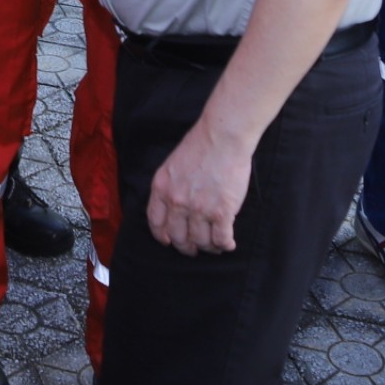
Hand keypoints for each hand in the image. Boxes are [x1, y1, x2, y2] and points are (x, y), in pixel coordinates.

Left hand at [146, 120, 252, 254]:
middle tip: (195, 247)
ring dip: (208, 247)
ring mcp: (199, 209)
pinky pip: (220, 239)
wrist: (223, 136)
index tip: (169, 240)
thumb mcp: (172, 165)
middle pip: (178, 238)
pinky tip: (228, 243)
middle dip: (187, 247)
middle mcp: (177, 202)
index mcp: (161, 188)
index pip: (156, 223)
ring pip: (201, 242)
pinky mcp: (221, 212)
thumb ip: (170, 187)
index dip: (163, 236)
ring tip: (215, 244)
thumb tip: (173, 209)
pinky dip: (225, 245)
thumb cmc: (201, 145)